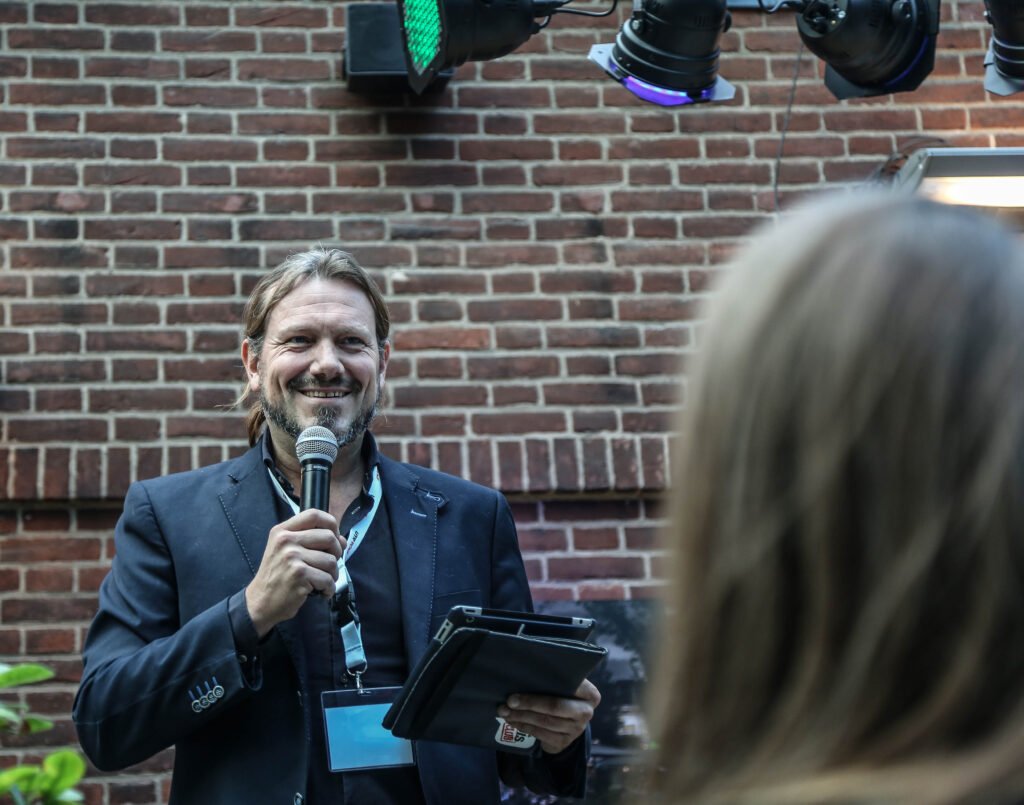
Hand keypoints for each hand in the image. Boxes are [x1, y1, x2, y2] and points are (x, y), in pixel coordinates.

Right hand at [245, 509, 344, 637]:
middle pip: (328, 536)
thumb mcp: (285, 551)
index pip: (313, 514)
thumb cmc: (277, 577)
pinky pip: (327, 579)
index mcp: (282, 531)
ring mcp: (292, 557)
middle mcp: (286, 541)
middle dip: (337, 552)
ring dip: (333, 574)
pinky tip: (321, 591)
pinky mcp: (299, 575)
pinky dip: (329, 588)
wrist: (260, 602)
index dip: (331, 523)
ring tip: (322, 581)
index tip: (334, 535)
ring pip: (331, 560)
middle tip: (330, 565)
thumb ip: (311, 540)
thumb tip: (342, 539)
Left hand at [498, 679, 600, 754]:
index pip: (569, 688)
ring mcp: (576, 730)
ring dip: (522, 716)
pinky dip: (523, 727)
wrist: (568, 720)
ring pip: (545, 722)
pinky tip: (512, 720)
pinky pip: (540, 735)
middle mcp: (586, 713)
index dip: (544, 688)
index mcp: (590, 694)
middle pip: (555, 707)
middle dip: (529, 703)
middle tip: (509, 701)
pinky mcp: (564, 743)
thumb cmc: (562, 693)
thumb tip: (527, 666)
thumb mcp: (564, 683)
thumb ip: (554, 676)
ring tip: (505, 711)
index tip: (521, 685)